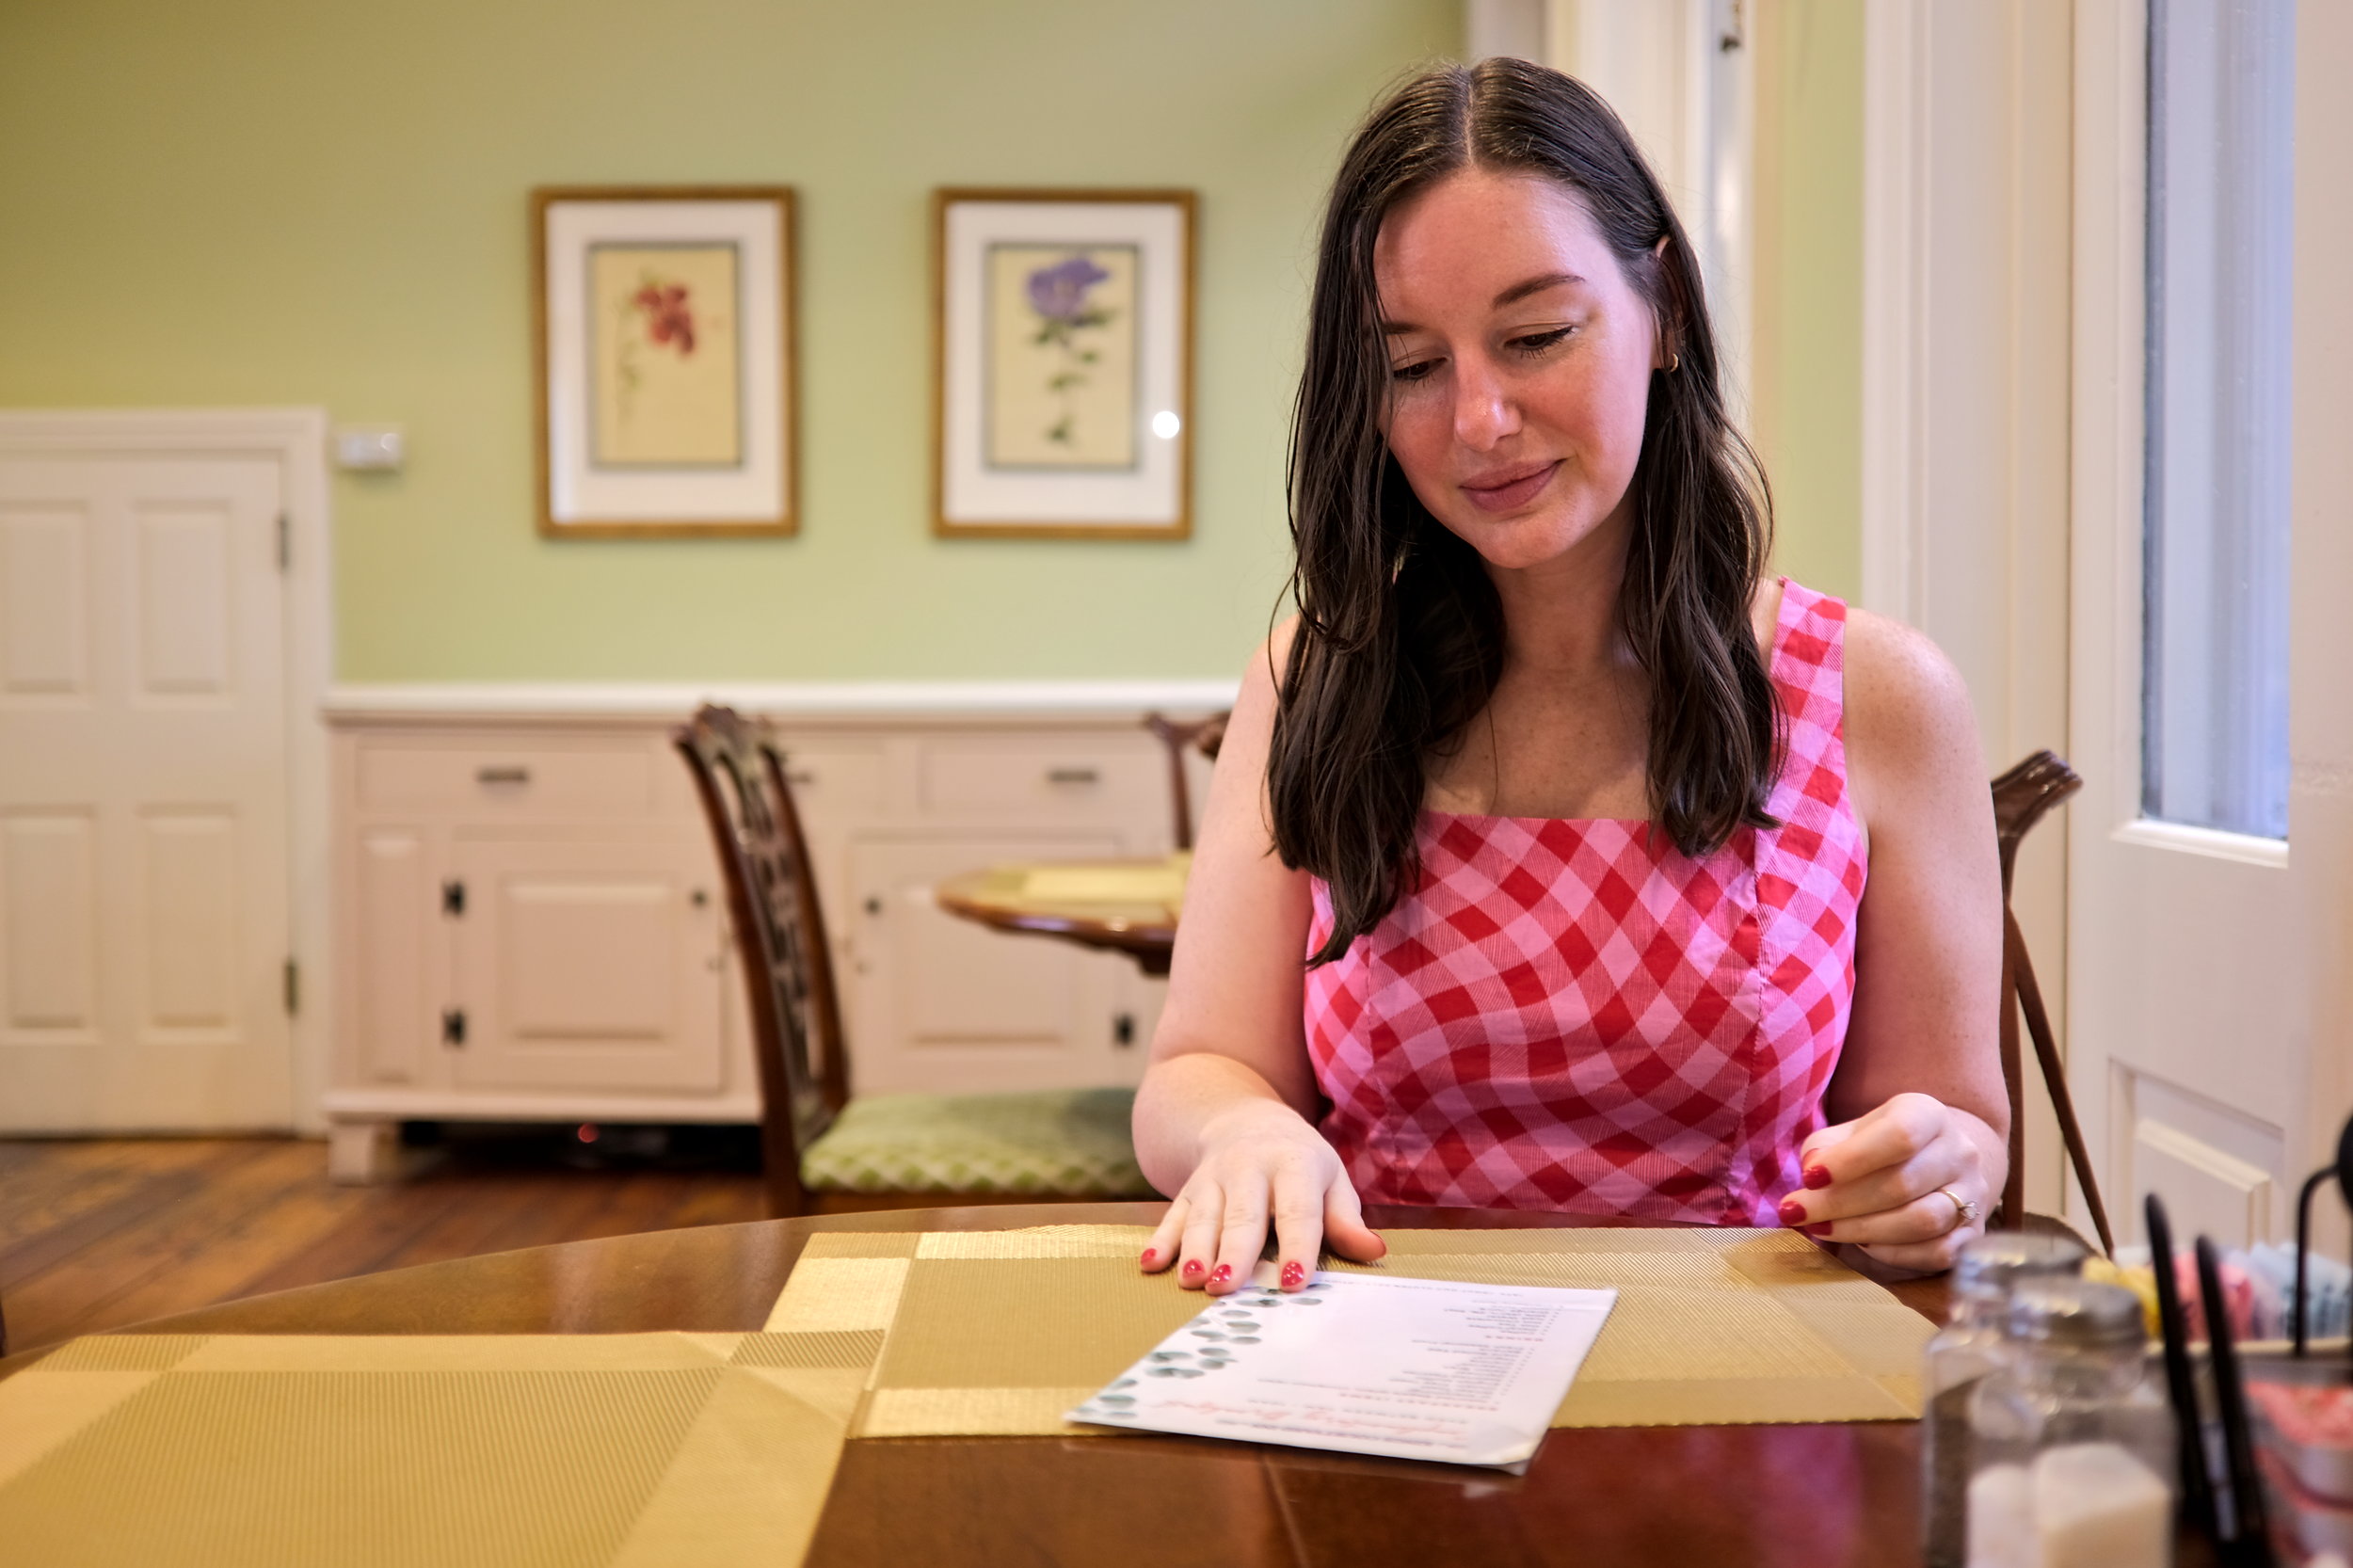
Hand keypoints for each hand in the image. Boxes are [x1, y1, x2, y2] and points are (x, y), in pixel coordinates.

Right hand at [1138, 1098, 1385, 1294]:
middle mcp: (1249, 1168)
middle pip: (1242, 1215)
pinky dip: (1161, 1240)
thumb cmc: (1300, 1164)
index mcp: (1294, 1165)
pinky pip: (1172, 1215)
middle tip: (1227, 1287)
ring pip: (1203, 1216)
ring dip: (1194, 1249)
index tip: (1295, 1280)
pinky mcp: (1188, 1189)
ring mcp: (1213, 1178)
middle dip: (1234, 1252)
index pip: (1297, 1211)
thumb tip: (1373, 1251)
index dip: (1297, 1246)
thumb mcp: (1330, 1180)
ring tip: (1192, 1281)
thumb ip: (1345, 1219)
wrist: (1246, 1121)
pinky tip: (1151, 1265)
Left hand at [1775, 1092, 1993, 1270]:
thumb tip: (1814, 1177)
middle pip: (1902, 1184)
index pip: (1898, 1135)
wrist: (1936, 1161)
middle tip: (1800, 1214)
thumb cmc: (1879, 1146)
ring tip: (1824, 1229)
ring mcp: (1973, 1194)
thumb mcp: (1849, 1133)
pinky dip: (1893, 1253)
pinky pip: (1936, 1252)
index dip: (1851, 1160)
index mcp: (1928, 1114)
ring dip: (1863, 1230)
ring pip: (1922, 1221)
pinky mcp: (1974, 1232)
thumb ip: (1824, 1149)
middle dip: (1841, 1204)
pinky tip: (1863, 1245)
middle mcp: (1959, 1151)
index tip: (1810, 1179)